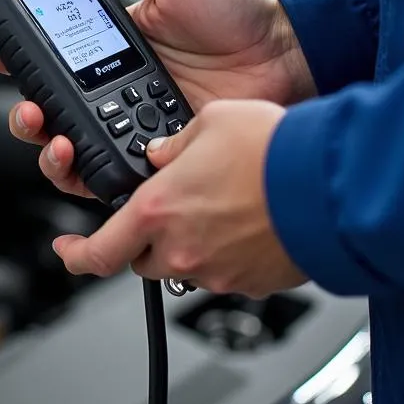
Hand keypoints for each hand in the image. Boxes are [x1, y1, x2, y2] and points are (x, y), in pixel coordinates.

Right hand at [0, 0, 314, 198]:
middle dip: (25, 116)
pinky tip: (88, 157)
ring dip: (50, 152)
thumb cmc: (239, 11)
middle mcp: (117, 92)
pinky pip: (114, 174)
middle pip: (52, 115)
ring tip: (54, 138)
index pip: (51, 59)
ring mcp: (136, 128)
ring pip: (74, 152)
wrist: (288, 53)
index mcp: (114, 48)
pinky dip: (92, 173)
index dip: (14, 60)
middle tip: (28, 109)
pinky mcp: (159, 159)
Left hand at [52, 100, 306, 298]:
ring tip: (218, 207)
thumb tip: (164, 153)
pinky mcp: (253, 282)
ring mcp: (218, 271)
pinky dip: (226, 251)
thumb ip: (175, 143)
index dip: (76, 256)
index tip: (68, 250)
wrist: (334, 185)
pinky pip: (226, 271)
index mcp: (157, 211)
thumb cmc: (274, 151)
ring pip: (184, 265)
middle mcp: (182, 249)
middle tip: (161, 213)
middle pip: (141, 260)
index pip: (99, 252)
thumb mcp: (211, 122)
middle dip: (142, 239)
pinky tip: (247, 221)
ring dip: (187, 243)